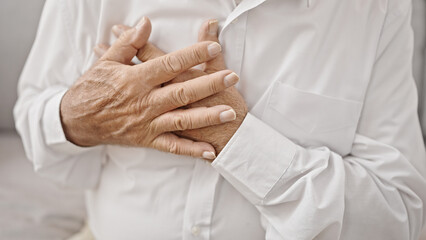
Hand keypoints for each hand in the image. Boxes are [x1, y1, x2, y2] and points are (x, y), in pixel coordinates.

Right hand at [60, 17, 239, 159]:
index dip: (192, 55)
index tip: (212, 48)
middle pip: (181, 92)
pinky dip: (191, 150)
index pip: (169, 64)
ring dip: (206, 117)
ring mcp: (147, 123)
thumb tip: (146, 22)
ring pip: (181, 120)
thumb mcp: (106, 62)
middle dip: (208, 84)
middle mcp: (144, 102)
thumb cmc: (92, 88)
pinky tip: (210, 152)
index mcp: (135, 80)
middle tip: (231, 77)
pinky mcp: (147, 139)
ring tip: (229, 113)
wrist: (76, 120)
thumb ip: (128, 43)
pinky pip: (172, 146)